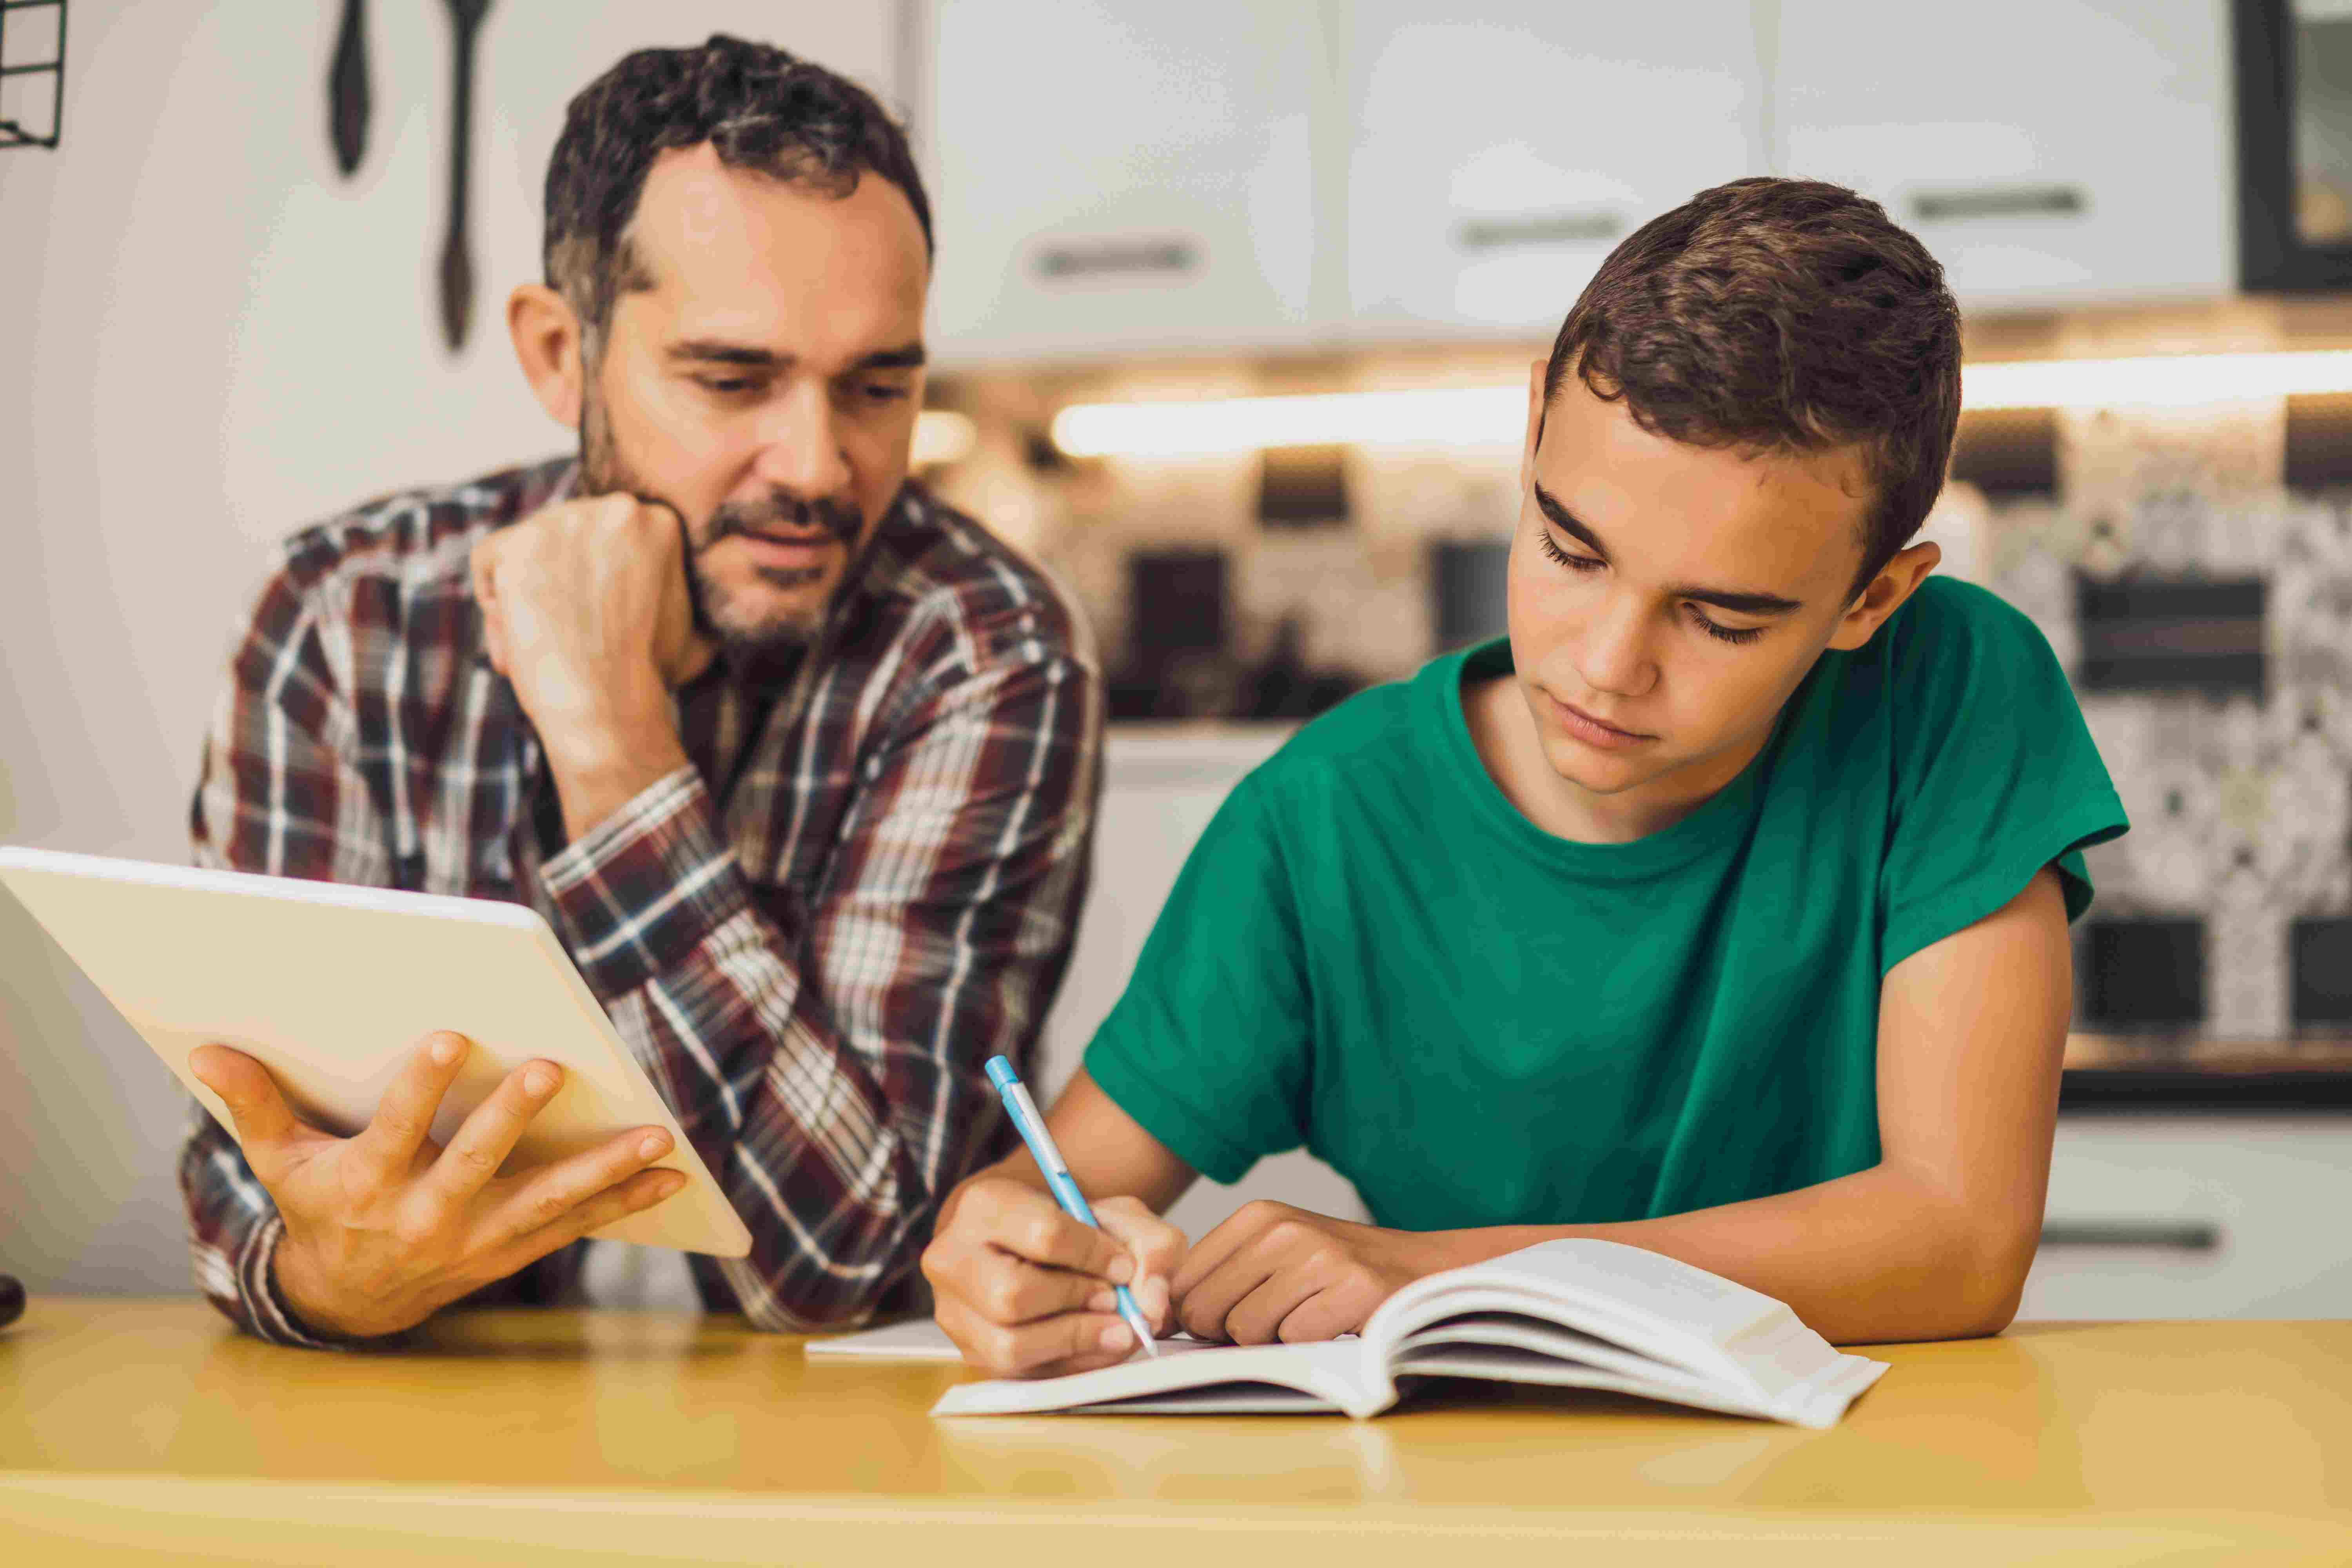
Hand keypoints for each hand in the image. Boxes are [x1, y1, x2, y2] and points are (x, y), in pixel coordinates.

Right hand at [189, 1032, 686, 1339]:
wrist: (345, 1301)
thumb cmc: (318, 1210)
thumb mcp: (279, 1162)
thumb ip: (254, 1103)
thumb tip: (207, 1050)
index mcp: (368, 1186)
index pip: (396, 1128)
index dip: (420, 1086)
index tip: (448, 1037)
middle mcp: (426, 1215)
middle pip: (474, 1162)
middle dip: (511, 1117)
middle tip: (550, 1068)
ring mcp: (475, 1237)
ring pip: (545, 1200)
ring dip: (603, 1170)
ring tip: (657, 1138)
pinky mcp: (511, 1251)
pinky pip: (574, 1226)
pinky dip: (623, 1202)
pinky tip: (668, 1177)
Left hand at [470, 494, 711, 835]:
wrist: (609, 704)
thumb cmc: (648, 677)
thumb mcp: (689, 624)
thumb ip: (674, 590)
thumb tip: (668, 588)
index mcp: (658, 521)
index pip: (606, 536)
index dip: (594, 580)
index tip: (595, 617)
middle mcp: (614, 508)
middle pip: (565, 537)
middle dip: (558, 582)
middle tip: (567, 632)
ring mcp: (563, 523)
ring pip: (527, 550)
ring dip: (528, 593)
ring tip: (544, 640)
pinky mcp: (517, 546)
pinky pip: (488, 561)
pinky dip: (493, 598)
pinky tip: (519, 632)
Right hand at [921, 1174, 1185, 1377]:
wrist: (1031, 1247)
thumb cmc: (1074, 1229)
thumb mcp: (1120, 1216)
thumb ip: (1152, 1246)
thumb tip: (1152, 1306)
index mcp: (984, 1204)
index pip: (1043, 1234)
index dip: (1095, 1256)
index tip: (1124, 1265)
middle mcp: (952, 1257)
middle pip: (1012, 1296)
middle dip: (1076, 1302)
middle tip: (1113, 1299)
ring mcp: (953, 1310)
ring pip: (1009, 1345)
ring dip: (1074, 1340)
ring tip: (1112, 1326)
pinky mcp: (968, 1351)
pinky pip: (1017, 1374)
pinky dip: (1066, 1364)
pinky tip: (1093, 1344)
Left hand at [1170, 1200, 1442, 1345]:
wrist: (1419, 1268)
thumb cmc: (1335, 1270)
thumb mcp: (1276, 1252)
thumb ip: (1221, 1277)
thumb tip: (1165, 1321)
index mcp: (1257, 1216)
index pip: (1184, 1282)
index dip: (1194, 1315)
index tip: (1218, 1323)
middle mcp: (1283, 1230)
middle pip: (1207, 1310)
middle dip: (1230, 1331)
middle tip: (1272, 1321)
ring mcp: (1318, 1257)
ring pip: (1246, 1329)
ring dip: (1274, 1338)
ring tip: (1307, 1315)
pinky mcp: (1351, 1289)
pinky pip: (1295, 1339)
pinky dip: (1310, 1342)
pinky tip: (1333, 1321)